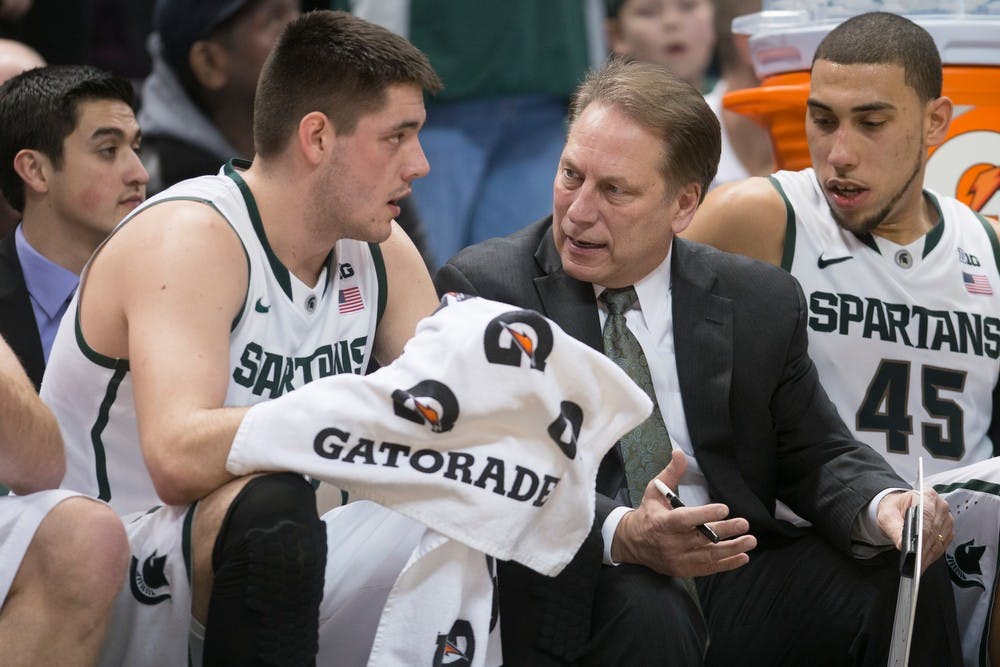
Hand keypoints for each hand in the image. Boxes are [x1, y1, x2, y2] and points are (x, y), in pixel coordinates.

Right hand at [610, 450, 755, 576]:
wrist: (632, 543)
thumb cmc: (648, 514)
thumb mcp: (654, 491)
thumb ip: (671, 473)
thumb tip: (679, 452)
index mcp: (662, 522)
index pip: (685, 519)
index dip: (705, 515)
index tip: (724, 509)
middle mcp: (670, 542)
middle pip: (701, 538)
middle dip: (724, 531)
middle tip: (744, 524)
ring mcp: (677, 558)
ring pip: (708, 556)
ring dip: (731, 549)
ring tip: (749, 540)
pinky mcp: (683, 569)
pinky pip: (708, 568)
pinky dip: (726, 564)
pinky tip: (742, 557)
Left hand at [876, 489, 953, 571]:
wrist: (899, 509)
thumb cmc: (894, 509)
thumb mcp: (887, 517)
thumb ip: (894, 529)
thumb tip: (903, 545)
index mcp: (926, 496)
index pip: (926, 517)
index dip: (922, 535)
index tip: (916, 550)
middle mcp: (940, 506)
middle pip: (934, 531)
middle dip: (924, 549)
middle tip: (915, 564)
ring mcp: (946, 518)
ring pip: (940, 541)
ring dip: (929, 555)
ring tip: (917, 566)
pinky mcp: (948, 530)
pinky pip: (942, 546)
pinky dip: (933, 555)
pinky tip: (923, 562)